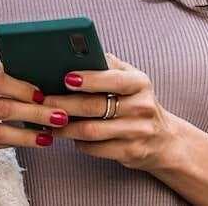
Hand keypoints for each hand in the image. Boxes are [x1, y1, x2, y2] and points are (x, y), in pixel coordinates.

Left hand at [40, 52, 181, 171]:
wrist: (163, 140)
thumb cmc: (135, 101)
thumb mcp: (129, 78)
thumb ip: (106, 65)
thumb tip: (72, 54)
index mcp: (139, 83)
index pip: (113, 79)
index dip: (89, 79)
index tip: (66, 79)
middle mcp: (142, 107)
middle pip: (95, 106)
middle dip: (64, 104)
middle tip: (43, 101)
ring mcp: (137, 132)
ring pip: (91, 130)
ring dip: (65, 127)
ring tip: (47, 121)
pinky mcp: (130, 153)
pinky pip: (95, 148)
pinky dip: (77, 142)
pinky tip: (67, 135)